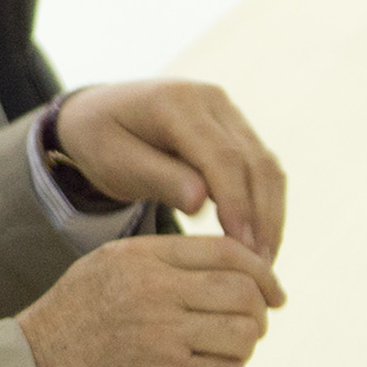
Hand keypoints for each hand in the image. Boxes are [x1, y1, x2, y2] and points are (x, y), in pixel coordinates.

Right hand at [16, 235, 284, 366]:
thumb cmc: (64, 330)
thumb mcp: (103, 272)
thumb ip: (159, 264)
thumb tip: (227, 274)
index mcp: (139, 258)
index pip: (226, 252)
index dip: (261, 273)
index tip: (272, 293)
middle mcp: (154, 290)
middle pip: (244, 294)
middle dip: (255, 318)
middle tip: (244, 334)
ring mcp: (163, 334)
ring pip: (243, 337)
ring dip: (237, 355)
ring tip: (210, 364)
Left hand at [55, 81, 285, 260]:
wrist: (96, 113)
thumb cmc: (99, 140)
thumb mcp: (114, 162)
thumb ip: (157, 178)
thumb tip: (201, 202)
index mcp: (175, 102)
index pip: (221, 156)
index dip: (237, 203)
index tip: (242, 246)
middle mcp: (210, 99)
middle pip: (254, 161)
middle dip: (262, 215)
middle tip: (260, 266)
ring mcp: (227, 111)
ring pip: (265, 165)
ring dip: (270, 213)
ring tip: (264, 260)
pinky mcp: (235, 127)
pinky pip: (260, 166)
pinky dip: (265, 202)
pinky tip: (260, 238)